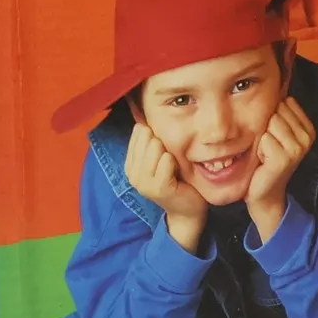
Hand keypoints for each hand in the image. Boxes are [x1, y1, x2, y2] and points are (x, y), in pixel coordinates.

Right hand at [125, 121, 207, 252]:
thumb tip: (142, 108)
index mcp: (130, 164)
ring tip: (174, 167)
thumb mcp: (160, 156)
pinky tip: (177, 172)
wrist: (187, 208)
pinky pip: (167, 160)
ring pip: (156, 146)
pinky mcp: (158, 188)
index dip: (156, 135)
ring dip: (170, 152)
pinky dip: (175, 162)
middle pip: (147, 136)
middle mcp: (132, 173)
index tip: (164, 150)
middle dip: (164, 142)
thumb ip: (151, 138)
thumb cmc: (176, 178)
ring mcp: (143, 182)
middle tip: (170, 161)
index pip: (139, 131)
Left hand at [246, 97, 315, 241]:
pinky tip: (264, 161)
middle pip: (277, 111)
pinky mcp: (284, 158)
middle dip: (268, 127)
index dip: (274, 117)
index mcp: (309, 129)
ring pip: (270, 122)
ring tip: (267, 153)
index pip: (285, 102)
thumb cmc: (268, 158)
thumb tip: (275, 83)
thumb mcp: (279, 132)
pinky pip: (264, 138)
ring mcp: (297, 149)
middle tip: (270, 146)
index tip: (276, 136)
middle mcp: (307, 138)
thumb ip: (281, 111)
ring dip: (263, 138)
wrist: (265, 192)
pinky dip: (259, 149)